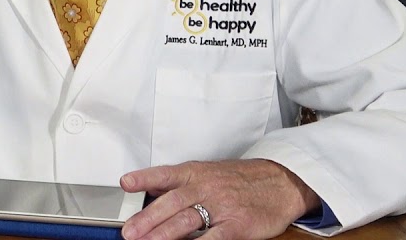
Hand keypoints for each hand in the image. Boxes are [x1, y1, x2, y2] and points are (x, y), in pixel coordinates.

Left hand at [119, 159, 319, 239]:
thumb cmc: (240, 179)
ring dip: (164, 235)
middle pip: (171, 203)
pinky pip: (213, 238)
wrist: (280, 182)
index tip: (125, 183)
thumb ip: (178, 181)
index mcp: (195, 173)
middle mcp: (205, 187)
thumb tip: (148, 187)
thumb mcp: (206, 172)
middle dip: (147, 219)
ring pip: (187, 221)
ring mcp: (221, 207)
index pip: (166, 174)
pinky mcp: (237, 225)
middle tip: (129, 232)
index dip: (144, 178)